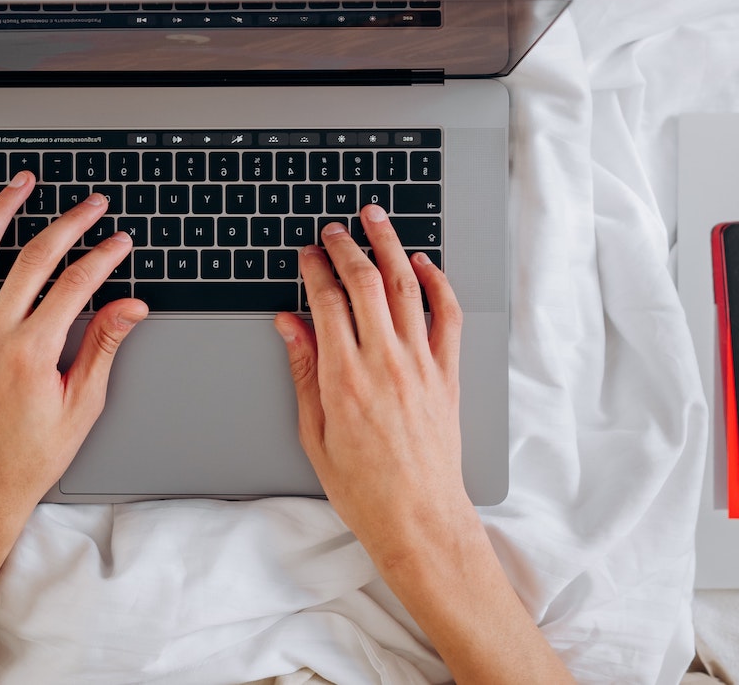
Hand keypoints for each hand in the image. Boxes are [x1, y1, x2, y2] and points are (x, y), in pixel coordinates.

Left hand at [0, 170, 148, 522]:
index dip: (104, 257)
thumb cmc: (30, 454)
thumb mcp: (81, 405)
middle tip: (92, 204)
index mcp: (31, 352)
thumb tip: (129, 307)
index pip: (76, 284)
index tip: (121, 242)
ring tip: (21, 184)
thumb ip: (102, 347)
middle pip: (34, 258)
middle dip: (69, 223)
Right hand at [273, 203, 469, 566]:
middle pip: (365, 283)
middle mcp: (384, 363)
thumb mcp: (314, 433)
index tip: (307, 253)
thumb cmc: (363, 487)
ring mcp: (422, 365)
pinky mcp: (448, 373)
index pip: (326, 301)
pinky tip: (423, 264)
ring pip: (407, 286)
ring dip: (390, 246)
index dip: (314, 269)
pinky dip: (437, 282)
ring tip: (376, 220)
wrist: (418, 518)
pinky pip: (448, 314)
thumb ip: (303, 371)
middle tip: (334, 229)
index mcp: (344, 378)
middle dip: (346, 246)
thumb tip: (289, 324)